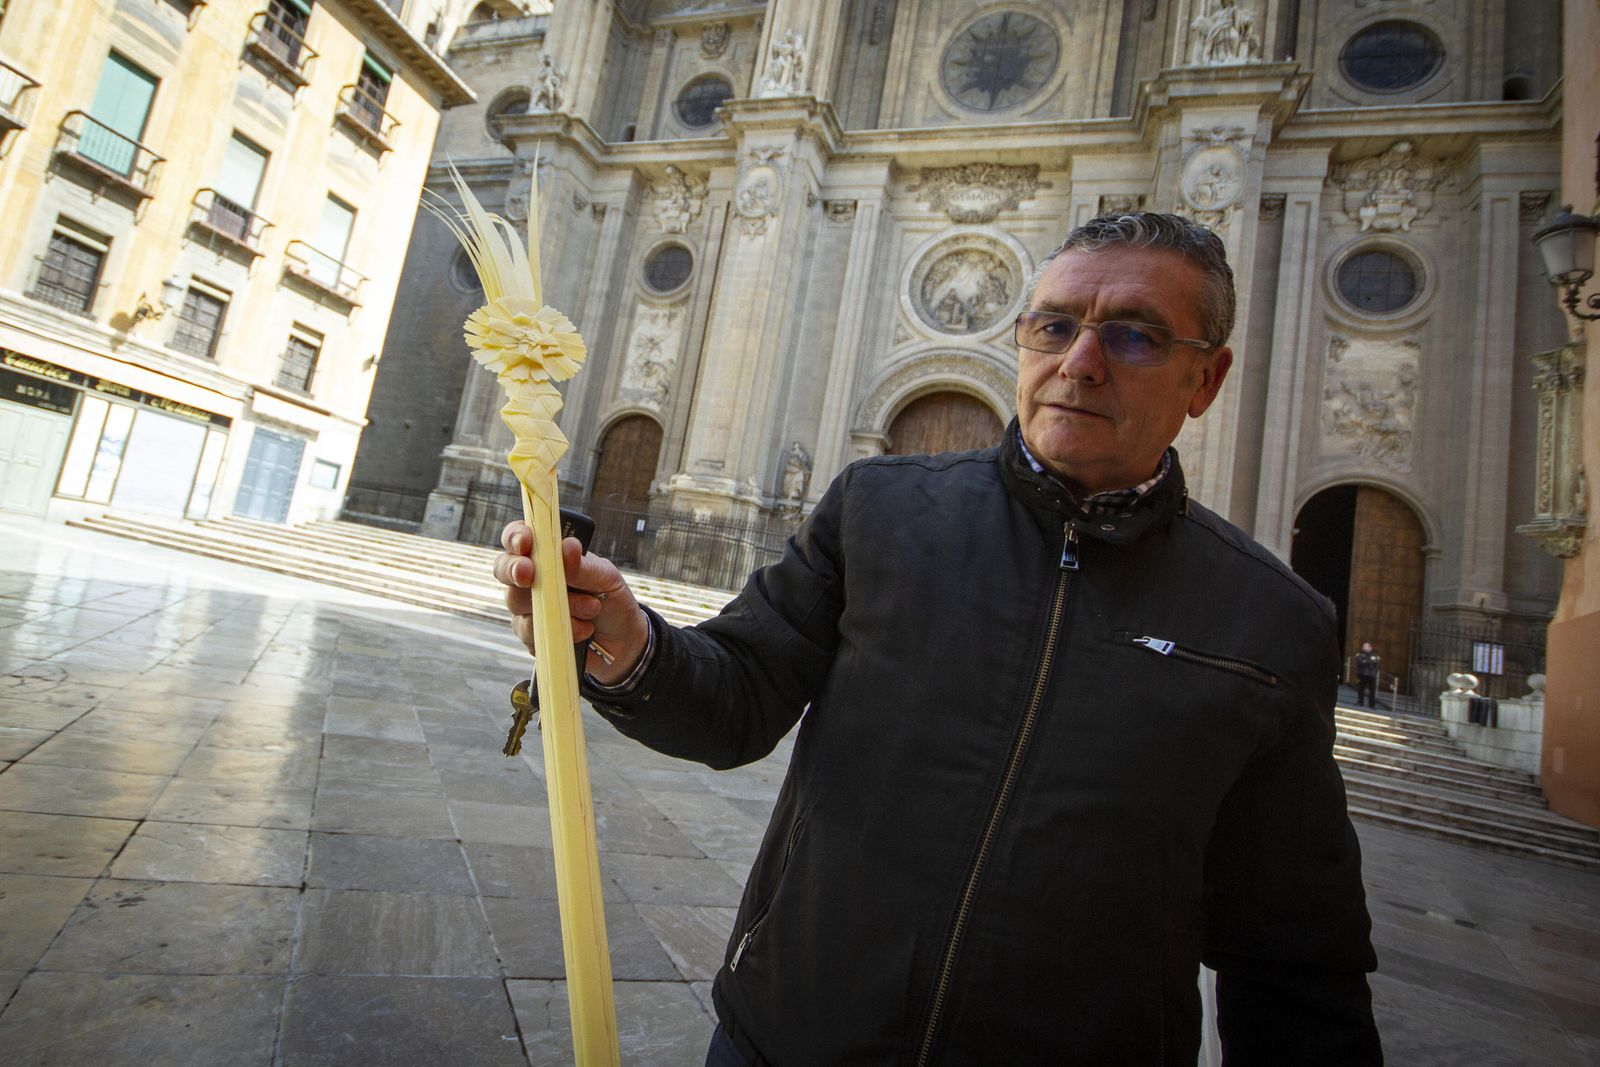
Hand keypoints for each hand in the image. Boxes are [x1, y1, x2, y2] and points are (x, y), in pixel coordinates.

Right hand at [493, 520, 650, 685]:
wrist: (622, 640)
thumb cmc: (611, 599)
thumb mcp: (607, 578)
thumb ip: (584, 566)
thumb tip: (567, 547)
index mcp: (548, 555)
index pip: (519, 538)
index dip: (515, 536)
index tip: (525, 543)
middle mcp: (532, 579)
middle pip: (503, 569)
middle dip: (515, 569)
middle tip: (529, 575)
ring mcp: (527, 608)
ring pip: (519, 602)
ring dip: (560, 605)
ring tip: (592, 608)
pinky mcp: (530, 637)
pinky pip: (530, 632)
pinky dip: (562, 629)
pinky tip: (584, 630)